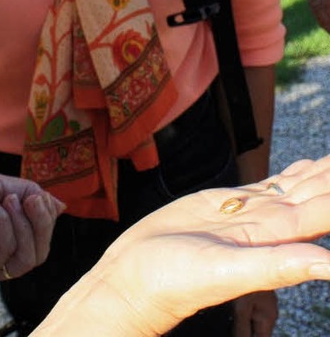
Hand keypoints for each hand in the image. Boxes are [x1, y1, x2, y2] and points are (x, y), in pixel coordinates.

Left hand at [0, 168, 64, 286]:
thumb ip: (29, 195)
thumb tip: (61, 207)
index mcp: (1, 234)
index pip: (38, 240)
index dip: (45, 220)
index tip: (38, 196)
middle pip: (38, 253)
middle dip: (41, 224)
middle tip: (32, 198)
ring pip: (28, 258)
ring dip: (25, 223)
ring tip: (8, 198)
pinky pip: (6, 251)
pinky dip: (4, 222)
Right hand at [32, 156, 329, 336]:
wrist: (136, 276)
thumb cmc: (176, 281)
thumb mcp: (227, 272)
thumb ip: (277, 265)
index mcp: (275, 240)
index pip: (322, 213)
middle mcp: (268, 227)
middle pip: (314, 195)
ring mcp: (248, 213)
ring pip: (295, 186)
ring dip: (320, 172)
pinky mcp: (225, 203)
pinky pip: (267, 186)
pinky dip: (290, 175)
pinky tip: (304, 167)